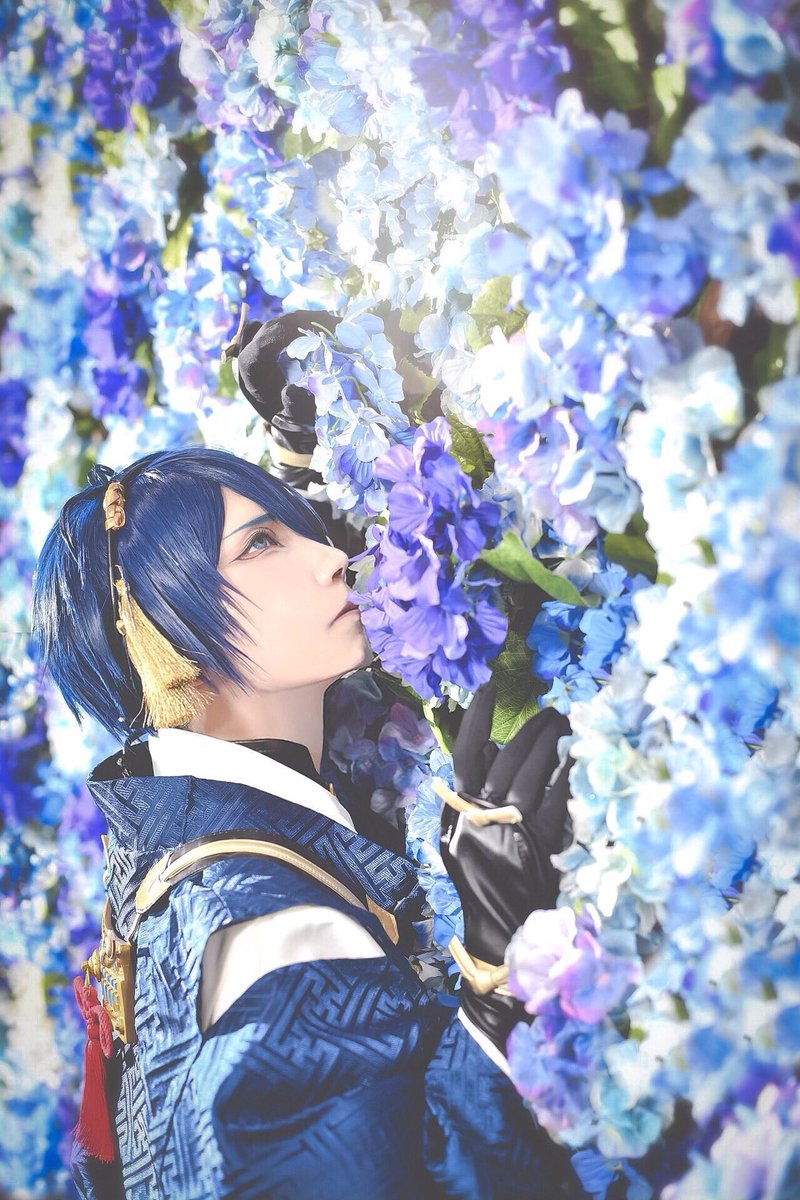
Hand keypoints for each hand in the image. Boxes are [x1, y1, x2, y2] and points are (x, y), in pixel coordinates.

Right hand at [437, 681, 571, 1048]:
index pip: (466, 753)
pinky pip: (558, 799)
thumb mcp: (458, 837)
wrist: (498, 930)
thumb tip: (486, 747)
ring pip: (535, 773)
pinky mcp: (543, 844)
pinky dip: (568, 774)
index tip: (488, 685)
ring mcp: (513, 830)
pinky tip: (578, 757)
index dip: (477, 717)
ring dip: (552, 744)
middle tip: (551, 708)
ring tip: (567, 722)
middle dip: (532, 729)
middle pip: (509, 757)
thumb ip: (466, 794)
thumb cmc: (479, 880)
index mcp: (459, 812)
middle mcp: (483, 816)